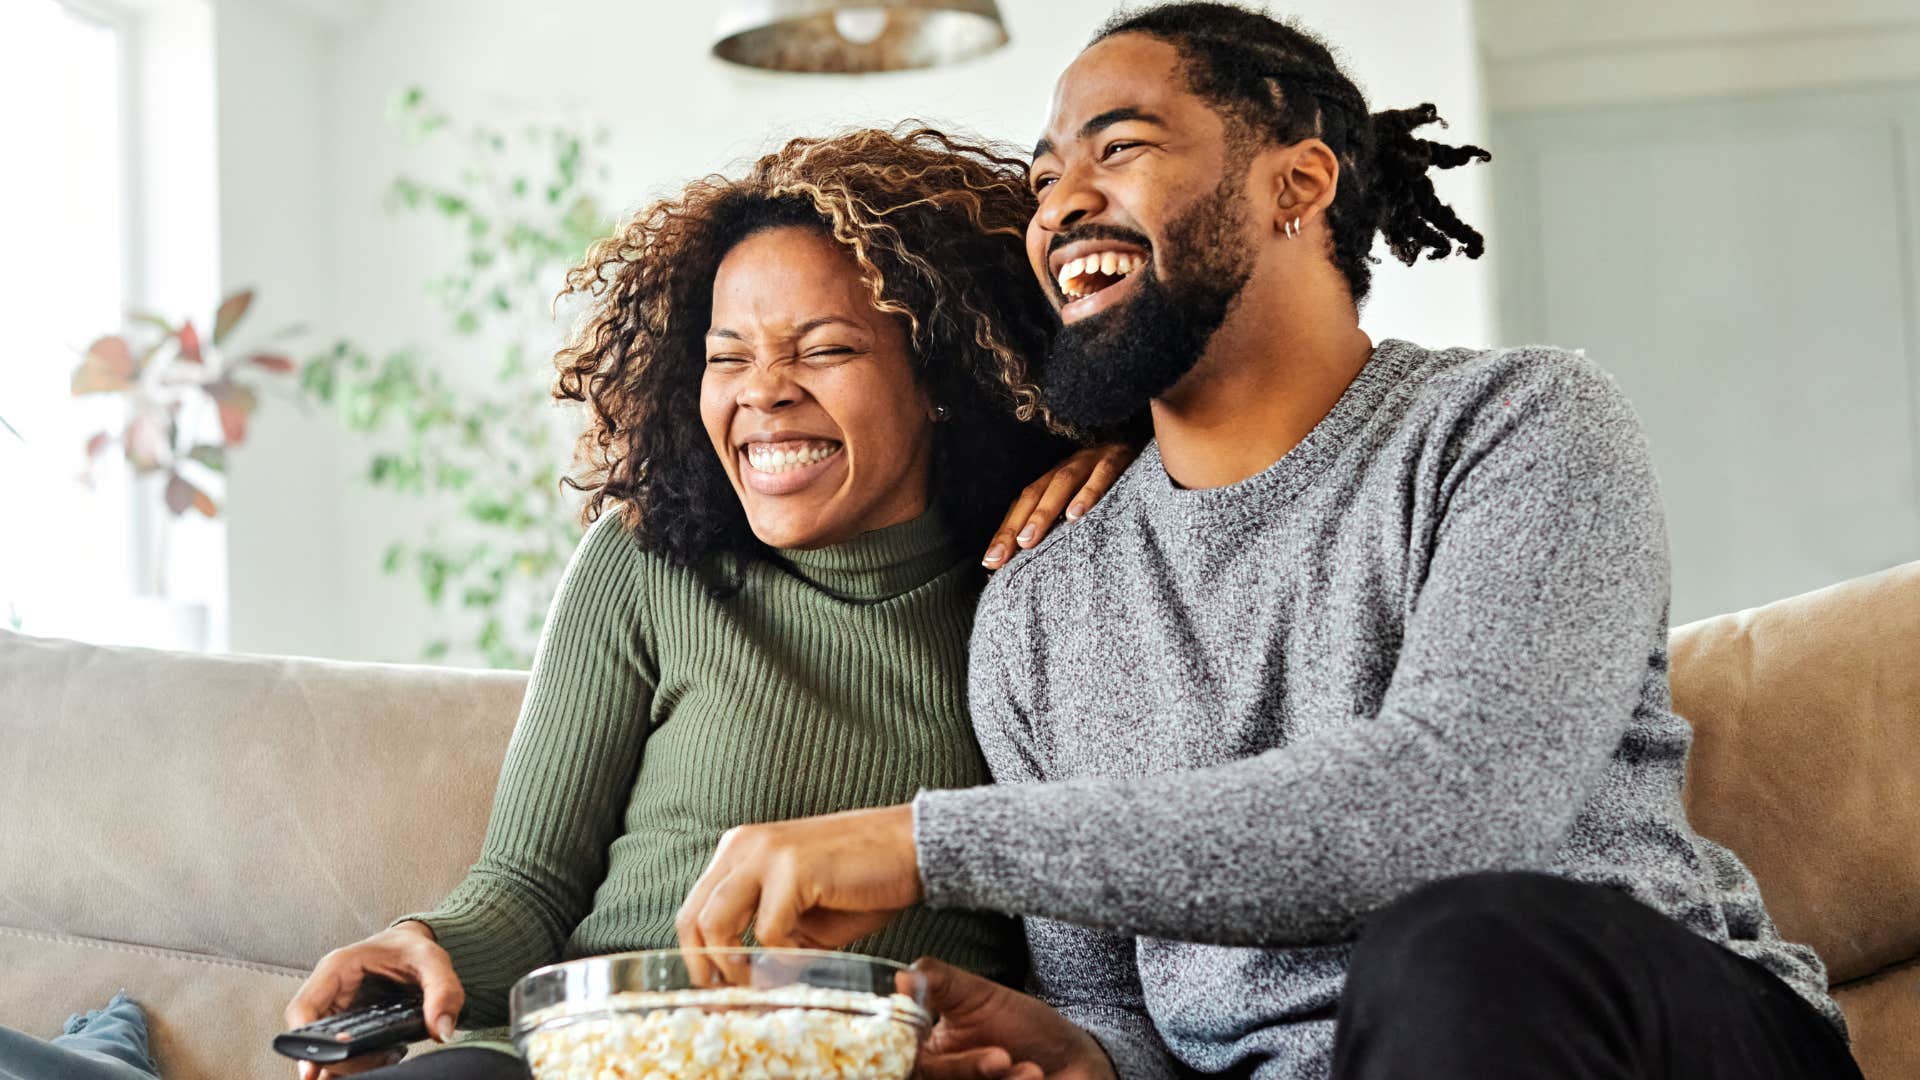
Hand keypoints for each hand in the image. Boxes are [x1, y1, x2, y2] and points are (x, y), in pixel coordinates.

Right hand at [284, 920, 462, 1079]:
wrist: (414, 947)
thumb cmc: (415, 948)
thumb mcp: (434, 961)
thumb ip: (443, 992)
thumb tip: (441, 1030)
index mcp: (337, 968)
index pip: (303, 1007)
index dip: (304, 1040)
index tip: (317, 1065)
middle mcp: (329, 992)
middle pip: (311, 1036)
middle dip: (332, 1059)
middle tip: (366, 1067)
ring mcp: (336, 1011)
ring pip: (324, 1049)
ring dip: (345, 1065)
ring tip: (386, 1058)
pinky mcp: (347, 1026)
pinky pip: (340, 1053)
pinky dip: (356, 1064)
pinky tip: (385, 1060)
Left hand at [676, 805, 920, 982]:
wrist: (911, 848)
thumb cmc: (860, 882)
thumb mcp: (799, 911)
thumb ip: (763, 934)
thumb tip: (743, 981)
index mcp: (739, 850)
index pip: (692, 910)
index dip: (699, 958)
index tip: (719, 988)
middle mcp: (743, 845)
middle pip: (694, 919)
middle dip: (711, 968)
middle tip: (739, 993)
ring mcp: (765, 853)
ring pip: (717, 924)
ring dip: (742, 966)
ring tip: (771, 979)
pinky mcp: (793, 867)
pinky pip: (768, 931)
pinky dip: (785, 957)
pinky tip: (808, 956)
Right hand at [912, 958, 1116, 1079]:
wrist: (1069, 1057)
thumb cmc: (1019, 1024)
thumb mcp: (977, 994)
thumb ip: (938, 981)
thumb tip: (903, 977)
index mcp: (922, 1054)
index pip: (900, 1060)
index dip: (907, 1057)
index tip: (923, 1047)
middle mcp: (936, 1078)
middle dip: (965, 1071)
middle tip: (1001, 1057)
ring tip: (1031, 1071)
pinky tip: (1035, 1077)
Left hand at [983, 442, 1135, 568]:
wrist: (1159, 444)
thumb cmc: (1120, 486)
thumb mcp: (1089, 501)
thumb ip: (1066, 524)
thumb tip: (1036, 561)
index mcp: (1057, 478)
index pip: (1024, 504)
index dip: (1006, 530)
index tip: (990, 562)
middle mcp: (1070, 466)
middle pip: (1035, 493)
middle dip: (1016, 526)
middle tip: (1002, 556)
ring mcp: (1094, 459)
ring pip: (1062, 482)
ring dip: (1044, 511)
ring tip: (1030, 541)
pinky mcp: (1120, 458)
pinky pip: (1102, 475)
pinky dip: (1088, 494)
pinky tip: (1077, 515)